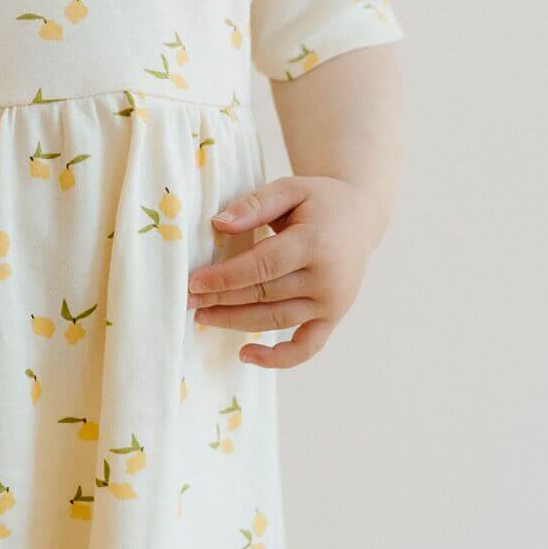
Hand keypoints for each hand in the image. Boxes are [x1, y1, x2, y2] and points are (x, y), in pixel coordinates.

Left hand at [186, 175, 385, 369]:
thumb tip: (218, 224)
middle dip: (221, 300)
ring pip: (276, 321)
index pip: (261, 267)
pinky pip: (306, 347)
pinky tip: (245, 355)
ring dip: (236, 323)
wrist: (360, 217)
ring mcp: (332, 303)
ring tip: (203, 318)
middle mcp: (327, 279)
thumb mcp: (289, 189)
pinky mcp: (333, 317)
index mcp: (314, 244)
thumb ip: (254, 205)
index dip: (225, 278)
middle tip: (187, 301)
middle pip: (264, 295)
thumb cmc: (319, 200)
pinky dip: (278, 359)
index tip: (193, 282)